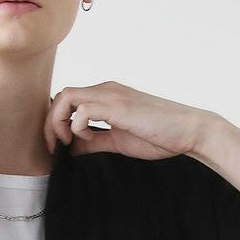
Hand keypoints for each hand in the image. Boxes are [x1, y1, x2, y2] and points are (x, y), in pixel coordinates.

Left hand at [43, 81, 214, 159]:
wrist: (189, 131)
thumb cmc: (158, 136)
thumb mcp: (117, 140)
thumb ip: (94, 141)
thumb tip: (71, 149)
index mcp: (106, 96)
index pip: (67, 99)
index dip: (55, 122)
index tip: (58, 146)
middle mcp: (106, 91)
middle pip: (61, 95)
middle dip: (50, 122)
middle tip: (55, 146)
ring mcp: (112, 96)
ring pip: (67, 97)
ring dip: (58, 122)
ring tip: (65, 143)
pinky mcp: (119, 107)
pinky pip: (83, 110)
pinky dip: (77, 126)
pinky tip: (87, 139)